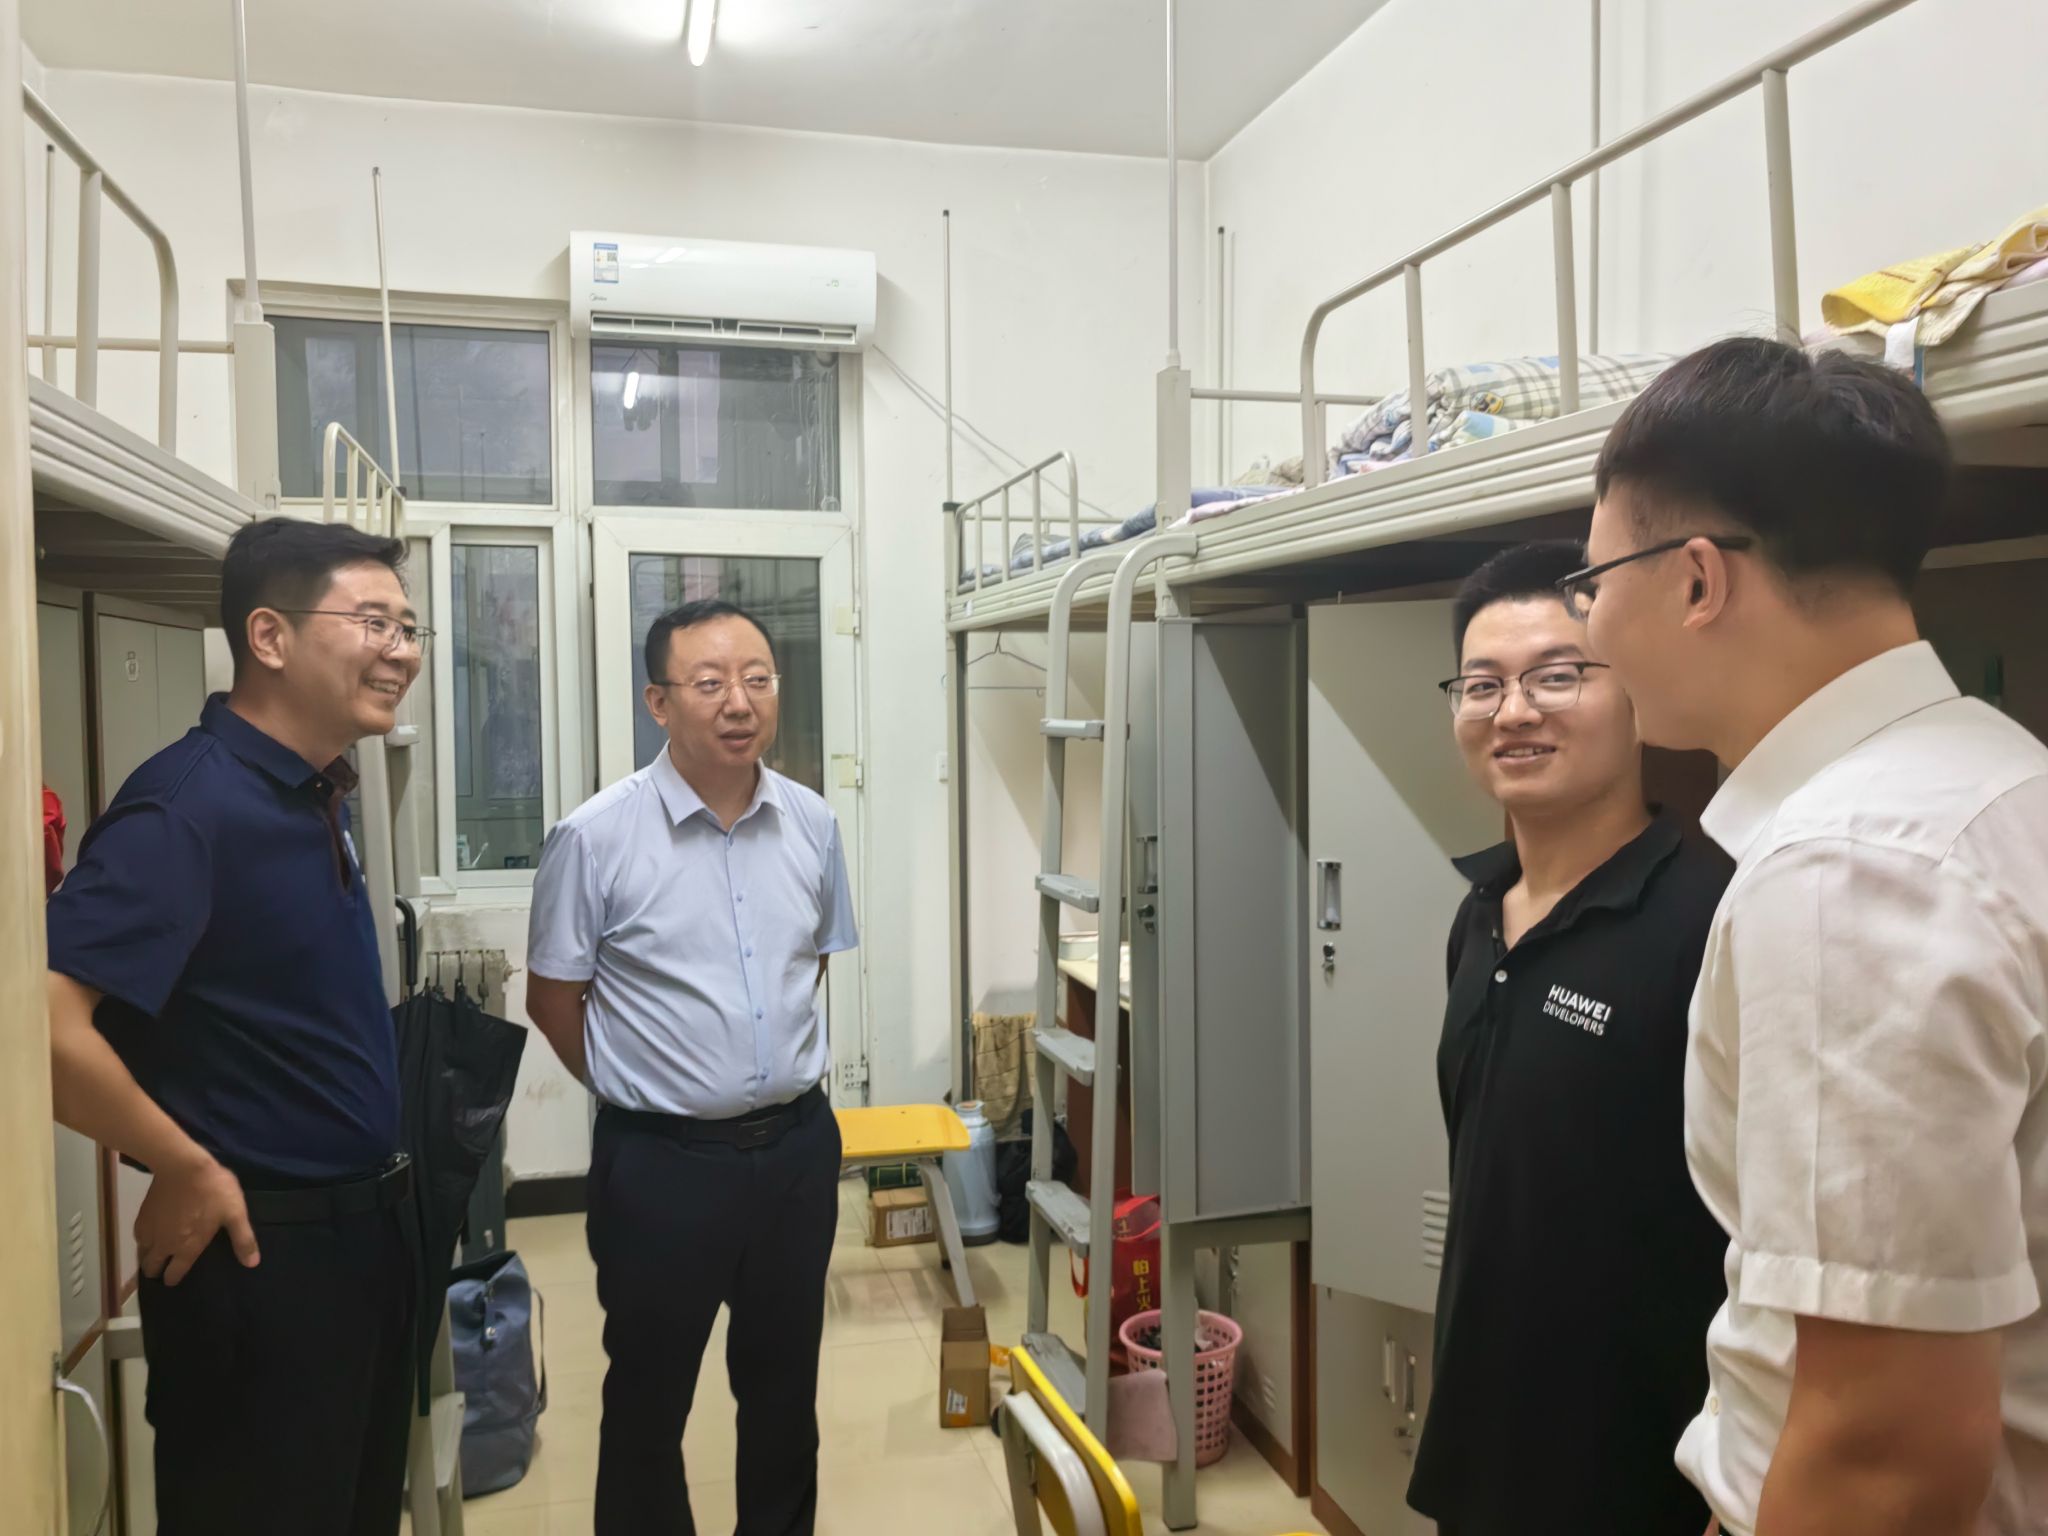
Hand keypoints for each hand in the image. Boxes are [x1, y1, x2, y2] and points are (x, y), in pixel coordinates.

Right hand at [135, 1150, 260, 1284]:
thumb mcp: (235, 1213)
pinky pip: (138, 1238)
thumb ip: (243, 1240)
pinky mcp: (141, 1216)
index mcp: (186, 1248)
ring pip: (141, 1255)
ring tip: (155, 1256)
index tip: (174, 1279)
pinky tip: (149, 1237)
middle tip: (163, 1269)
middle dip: (156, 1272)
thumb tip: (252, 1264)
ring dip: (147, 1258)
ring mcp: (150, 1231)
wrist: (182, 1165)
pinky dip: (142, 1242)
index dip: (173, 1279)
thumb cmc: (212, 1190)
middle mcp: (164, 1245)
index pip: (173, 1274)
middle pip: (152, 1268)